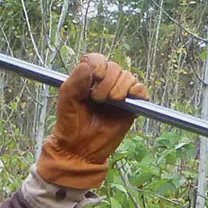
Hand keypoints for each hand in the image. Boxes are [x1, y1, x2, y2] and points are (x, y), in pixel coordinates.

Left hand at [36, 54, 146, 190]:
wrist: (81, 148)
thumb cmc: (71, 124)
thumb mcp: (67, 100)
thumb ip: (75, 80)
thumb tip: (88, 65)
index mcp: (88, 78)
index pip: (97, 59)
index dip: (97, 65)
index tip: (94, 78)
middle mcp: (105, 83)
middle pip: (114, 67)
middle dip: (107, 82)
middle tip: (97, 99)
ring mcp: (119, 93)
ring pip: (128, 76)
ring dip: (118, 88)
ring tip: (110, 102)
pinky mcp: (131, 105)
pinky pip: (140, 90)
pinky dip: (135, 92)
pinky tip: (125, 101)